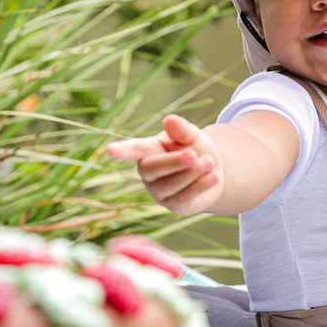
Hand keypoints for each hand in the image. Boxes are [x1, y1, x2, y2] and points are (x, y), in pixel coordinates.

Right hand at [106, 115, 223, 214]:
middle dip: (175, 162)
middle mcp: (149, 173)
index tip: (110, 150)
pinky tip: (213, 176)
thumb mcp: (192, 136)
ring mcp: (159, 192)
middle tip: (195, 154)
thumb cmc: (197, 149)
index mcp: (148, 150)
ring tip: (209, 161)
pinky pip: (183, 198)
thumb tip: (169, 120)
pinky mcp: (174, 206)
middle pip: (152, 169)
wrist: (216, 171)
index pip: (133, 150)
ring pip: (169, 185)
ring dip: (192, 173)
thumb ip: (181, 130)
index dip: (122, 151)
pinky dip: (200, 186)